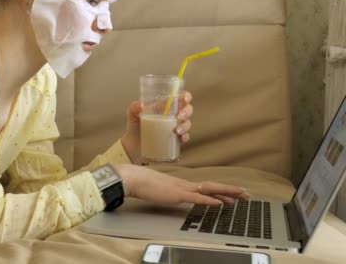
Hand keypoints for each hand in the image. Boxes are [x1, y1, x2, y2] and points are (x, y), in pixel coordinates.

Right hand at [115, 164, 250, 204]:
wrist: (133, 178)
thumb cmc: (142, 182)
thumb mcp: (158, 188)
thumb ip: (166, 190)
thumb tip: (170, 193)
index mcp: (181, 184)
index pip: (206, 186)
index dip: (221, 189)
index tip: (234, 193)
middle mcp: (185, 184)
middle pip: (213, 186)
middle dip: (231, 190)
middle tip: (247, 193)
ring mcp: (182, 188)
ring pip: (210, 189)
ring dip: (227, 193)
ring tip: (241, 196)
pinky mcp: (177, 194)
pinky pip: (197, 197)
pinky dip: (210, 200)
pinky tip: (220, 203)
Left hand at [121, 92, 193, 163]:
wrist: (132, 145)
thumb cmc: (134, 125)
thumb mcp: (132, 114)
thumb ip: (134, 107)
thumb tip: (141, 105)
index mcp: (165, 106)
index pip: (180, 97)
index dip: (186, 96)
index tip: (185, 99)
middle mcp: (173, 115)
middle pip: (187, 109)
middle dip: (186, 112)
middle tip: (179, 117)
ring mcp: (175, 127)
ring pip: (187, 123)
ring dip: (185, 126)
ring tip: (176, 131)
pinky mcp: (175, 139)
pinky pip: (185, 137)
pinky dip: (185, 137)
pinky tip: (180, 138)